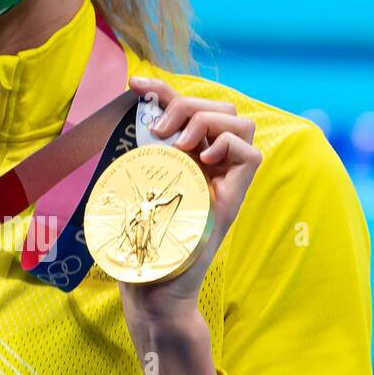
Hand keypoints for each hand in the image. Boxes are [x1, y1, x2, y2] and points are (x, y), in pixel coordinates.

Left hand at [119, 74, 261, 334]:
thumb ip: (135, 157)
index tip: (136, 85)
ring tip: (180, 144)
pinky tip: (199, 160)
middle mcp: (210, 167)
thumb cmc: (137, 244)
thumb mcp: (131, 188)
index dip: (167, 89)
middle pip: (222, 108)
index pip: (191, 108)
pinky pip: (251, 155)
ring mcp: (224, 183)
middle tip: (160, 130)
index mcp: (187, 158)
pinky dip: (227, 146)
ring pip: (241, 124)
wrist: (151, 289)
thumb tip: (121, 120)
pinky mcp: (231, 202)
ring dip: (208, 121)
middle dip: (189, 105)